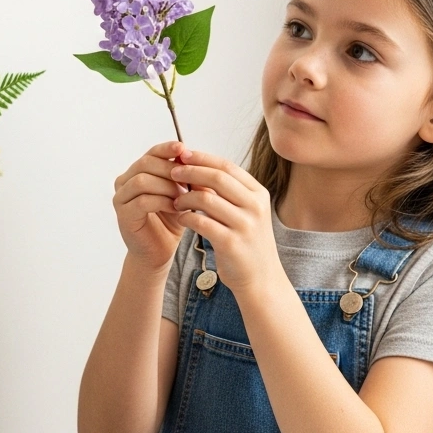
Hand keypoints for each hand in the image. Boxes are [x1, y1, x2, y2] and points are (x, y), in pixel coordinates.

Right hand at [112, 141, 190, 271]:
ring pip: (142, 180)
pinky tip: (175, 208)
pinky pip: (142, 201)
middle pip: (145, 163)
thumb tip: (201, 162)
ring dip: (166, 186)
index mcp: (137, 172)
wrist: (159, 251)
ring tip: (183, 196)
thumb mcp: (183, 195)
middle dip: (170, 169)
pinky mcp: (123, 215)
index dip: (167, 149)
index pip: (151, 153)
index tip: (184, 149)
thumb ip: (188, 179)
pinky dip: (162, 201)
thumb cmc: (170, 222)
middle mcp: (125, 182)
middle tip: (188, 180)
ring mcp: (121, 198)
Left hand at [170, 149, 282, 294]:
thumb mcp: (244, 212)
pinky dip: (186, 218)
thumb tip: (195, 170)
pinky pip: (201, 223)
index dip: (203, 158)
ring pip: (206, 199)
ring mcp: (245, 225)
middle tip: (172, 172)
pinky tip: (180, 219)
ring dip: (185, 197)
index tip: (183, 154)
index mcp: (258, 194)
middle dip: (191, 172)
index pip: (227, 166)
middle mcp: (255, 207)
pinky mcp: (231, 244)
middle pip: (217, 178)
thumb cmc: (247, 242)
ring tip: (175, 202)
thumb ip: (225, 193)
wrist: (261, 278)